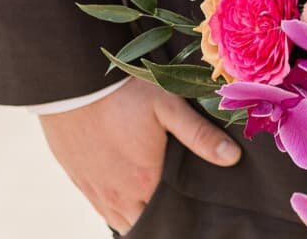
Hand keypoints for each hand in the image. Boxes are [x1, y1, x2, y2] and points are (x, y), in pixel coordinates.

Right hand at [38, 76, 240, 233]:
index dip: (181, 214)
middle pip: (143, 223)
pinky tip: (125, 187)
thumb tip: (232, 158)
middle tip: (176, 199)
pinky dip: (114, 205)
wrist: (74, 84)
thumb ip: (200, 135)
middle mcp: (118, 196)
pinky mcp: (78, 180)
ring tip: (153, 196)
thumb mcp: (169, 107)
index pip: (167, 217)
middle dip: (160, 217)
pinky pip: (99, 207)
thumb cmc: (125, 93)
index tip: (193, 205)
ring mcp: (95, 190)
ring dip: (135, 213)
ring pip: (119, 219)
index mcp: (145, 182)